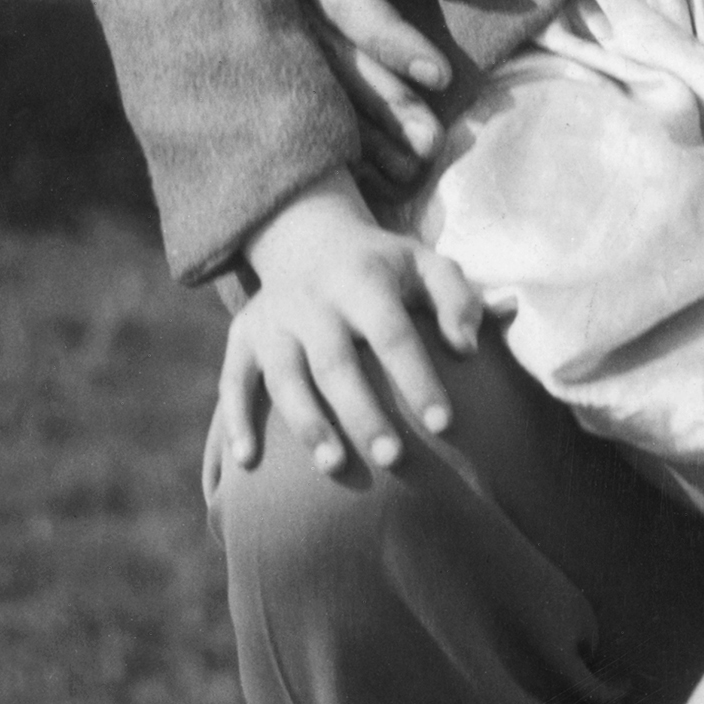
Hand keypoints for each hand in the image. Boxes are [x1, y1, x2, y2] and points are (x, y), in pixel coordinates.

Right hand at [211, 175, 486, 486]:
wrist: (310, 237)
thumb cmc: (384, 268)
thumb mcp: (426, 264)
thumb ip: (457, 298)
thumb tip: (469, 347)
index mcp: (362, 280)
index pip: (392, 333)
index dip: (417, 378)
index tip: (444, 424)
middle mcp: (312, 299)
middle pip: (335, 362)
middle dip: (362, 413)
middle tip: (393, 459)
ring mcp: (273, 319)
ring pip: (285, 376)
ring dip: (307, 423)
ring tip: (334, 466)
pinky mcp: (242, 336)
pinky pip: (233, 380)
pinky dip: (235, 419)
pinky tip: (246, 460)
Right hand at [278, 0, 474, 182]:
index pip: (346, 0)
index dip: (392, 41)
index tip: (442, 77)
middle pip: (328, 58)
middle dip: (380, 104)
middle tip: (429, 146)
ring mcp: (261, 29)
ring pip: (312, 90)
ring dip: (361, 136)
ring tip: (411, 170)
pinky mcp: (266, 59)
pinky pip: (299, 105)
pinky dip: (338, 143)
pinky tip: (375, 174)